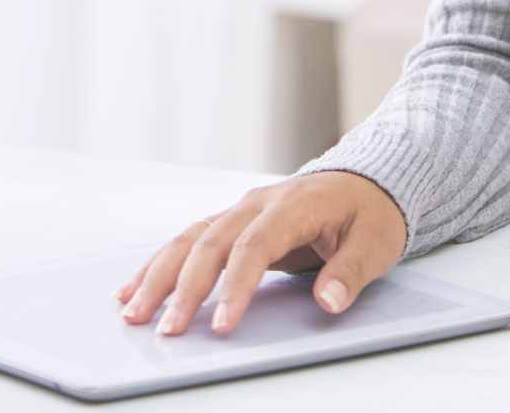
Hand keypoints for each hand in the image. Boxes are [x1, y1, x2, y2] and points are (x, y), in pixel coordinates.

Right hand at [112, 170, 407, 336]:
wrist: (367, 181)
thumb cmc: (370, 212)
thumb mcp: (375, 241)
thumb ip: (351, 271)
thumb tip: (330, 300)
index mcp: (292, 205)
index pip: (255, 246)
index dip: (236, 286)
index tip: (222, 324)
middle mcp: (257, 204)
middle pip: (210, 243)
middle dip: (184, 287)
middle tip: (166, 329)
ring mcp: (241, 211)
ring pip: (190, 240)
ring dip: (159, 276)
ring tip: (133, 312)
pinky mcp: (232, 223)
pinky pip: (190, 241)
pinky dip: (160, 264)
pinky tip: (134, 288)